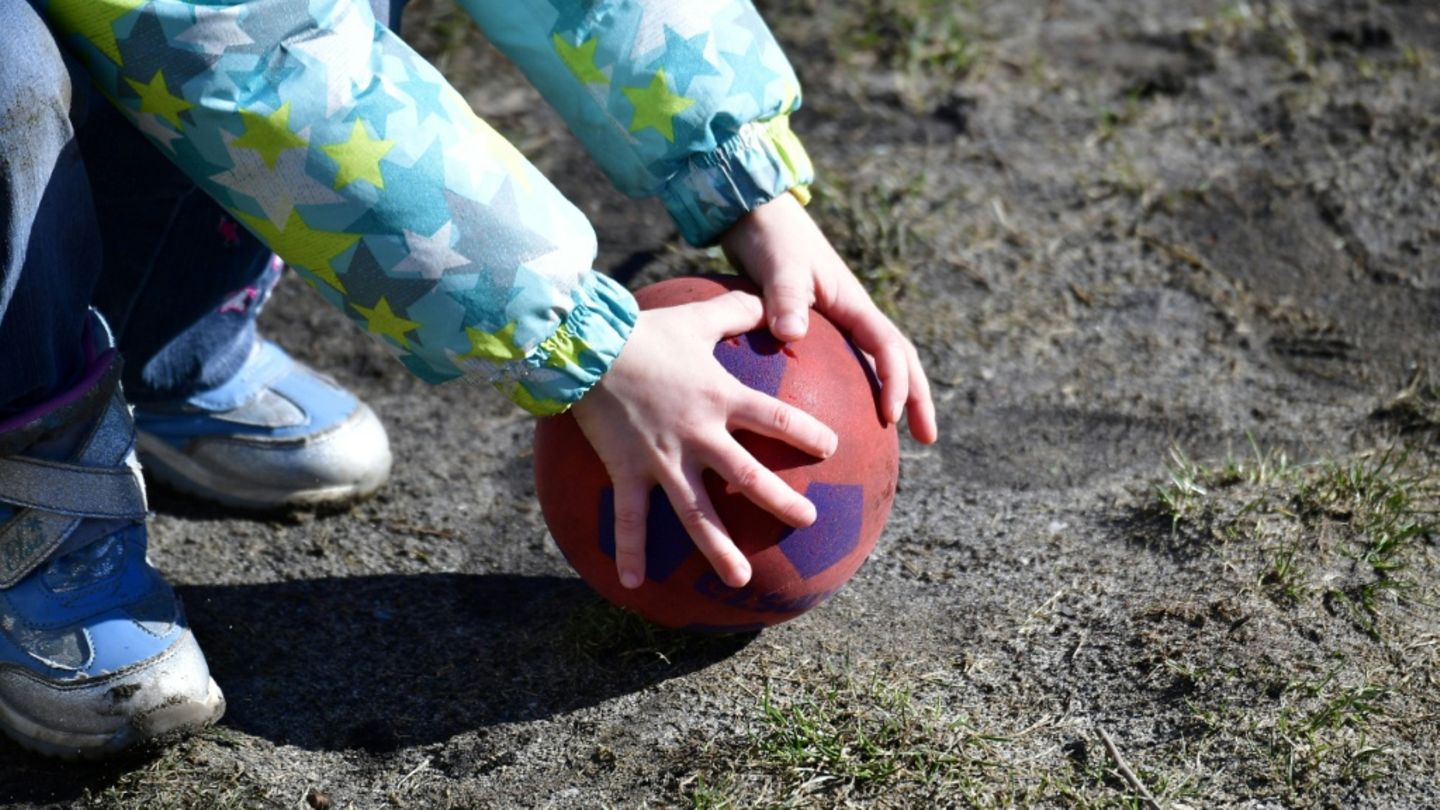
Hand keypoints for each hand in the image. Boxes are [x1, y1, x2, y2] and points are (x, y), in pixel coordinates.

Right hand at [570, 291, 838, 589]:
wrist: (586, 346)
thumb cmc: (644, 331)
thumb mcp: (696, 318)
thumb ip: (737, 311)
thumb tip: (768, 298)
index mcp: (720, 398)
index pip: (776, 419)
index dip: (806, 434)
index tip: (830, 449)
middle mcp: (699, 435)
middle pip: (748, 475)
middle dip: (781, 502)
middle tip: (808, 521)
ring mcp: (663, 458)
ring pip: (697, 512)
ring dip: (719, 548)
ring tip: (741, 580)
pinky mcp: (627, 471)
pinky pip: (630, 518)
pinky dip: (630, 553)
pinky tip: (634, 585)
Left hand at [719, 193, 938, 444]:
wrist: (755, 214)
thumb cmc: (769, 237)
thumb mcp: (777, 266)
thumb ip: (784, 297)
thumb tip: (792, 334)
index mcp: (854, 304)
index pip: (889, 347)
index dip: (897, 381)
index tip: (892, 415)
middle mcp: (854, 315)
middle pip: (899, 360)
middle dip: (917, 398)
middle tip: (927, 439)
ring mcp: (839, 322)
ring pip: (876, 364)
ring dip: (891, 396)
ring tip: (889, 438)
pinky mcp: (817, 327)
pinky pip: (842, 365)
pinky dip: (848, 391)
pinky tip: (825, 420)